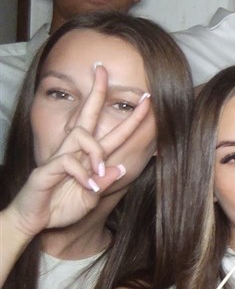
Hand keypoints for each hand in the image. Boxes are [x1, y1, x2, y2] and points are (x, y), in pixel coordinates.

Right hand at [4, 63, 150, 239]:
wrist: (34, 220)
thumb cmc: (61, 206)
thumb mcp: (91, 198)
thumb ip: (105, 183)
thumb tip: (118, 168)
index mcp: (88, 157)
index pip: (113, 132)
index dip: (131, 118)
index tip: (146, 98)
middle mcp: (74, 151)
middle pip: (87, 114)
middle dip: (96, 91)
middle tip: (102, 68)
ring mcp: (60, 157)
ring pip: (81, 135)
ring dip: (96, 153)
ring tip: (97, 176)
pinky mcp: (46, 169)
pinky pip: (68, 161)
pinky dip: (81, 174)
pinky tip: (86, 186)